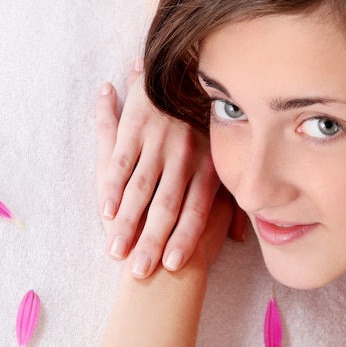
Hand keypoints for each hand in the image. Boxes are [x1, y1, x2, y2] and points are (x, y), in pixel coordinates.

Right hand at [95, 60, 240, 278]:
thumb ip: (231, 196)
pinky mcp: (133, 130)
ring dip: (127, 223)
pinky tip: (105, 212)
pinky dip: (112, 189)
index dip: (185, 239)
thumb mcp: (224, 158)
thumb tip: (240, 237)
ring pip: (140, 190)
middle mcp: (182, 155)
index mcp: (207, 164)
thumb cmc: (207, 125)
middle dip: (151, 241)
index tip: (174, 265)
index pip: (196, 211)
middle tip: (140, 271)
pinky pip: (121, 164)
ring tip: (117, 251)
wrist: (186, 76)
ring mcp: (157, 143)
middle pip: (165, 207)